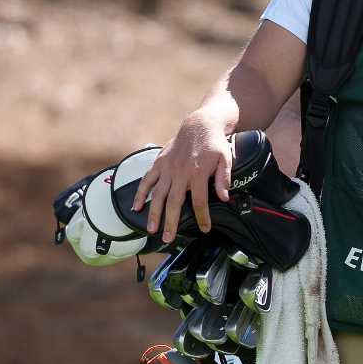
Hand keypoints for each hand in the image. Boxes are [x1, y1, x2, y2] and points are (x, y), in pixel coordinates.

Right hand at [132, 110, 232, 243]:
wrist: (200, 125)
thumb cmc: (214, 144)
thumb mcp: (226, 159)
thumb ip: (224, 179)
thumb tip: (224, 197)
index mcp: (198, 173)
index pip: (200, 201)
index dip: (202, 217)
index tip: (204, 228)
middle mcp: (180, 173)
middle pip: (174, 202)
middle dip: (171, 222)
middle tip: (168, 238)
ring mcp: (167, 169)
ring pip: (158, 195)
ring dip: (153, 213)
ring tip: (151, 229)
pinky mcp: (159, 164)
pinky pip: (147, 181)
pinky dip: (140, 194)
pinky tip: (136, 207)